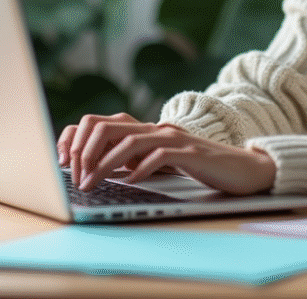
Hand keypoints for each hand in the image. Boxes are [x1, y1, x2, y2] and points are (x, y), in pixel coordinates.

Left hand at [57, 112, 275, 195]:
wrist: (241, 168)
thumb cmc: (198, 167)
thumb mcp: (159, 161)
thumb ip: (134, 159)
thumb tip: (101, 170)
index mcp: (145, 128)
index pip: (98, 123)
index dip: (76, 141)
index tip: (65, 165)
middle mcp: (156, 127)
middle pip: (106, 127)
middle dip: (84, 153)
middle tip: (76, 178)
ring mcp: (173, 137)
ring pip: (127, 142)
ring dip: (104, 165)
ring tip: (91, 184)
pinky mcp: (189, 152)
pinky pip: (158, 156)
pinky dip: (139, 169)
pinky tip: (130, 182)